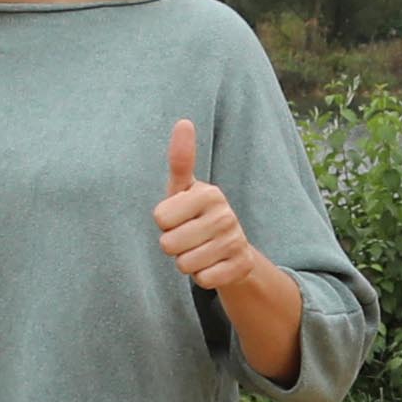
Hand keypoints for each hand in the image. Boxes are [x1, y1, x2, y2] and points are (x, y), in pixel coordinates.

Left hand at [153, 121, 257, 295]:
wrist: (232, 250)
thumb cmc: (195, 215)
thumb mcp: (184, 189)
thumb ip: (180, 159)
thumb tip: (183, 121)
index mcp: (208, 192)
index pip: (160, 217)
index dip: (163, 222)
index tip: (177, 217)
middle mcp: (225, 214)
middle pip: (169, 244)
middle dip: (172, 246)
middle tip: (188, 237)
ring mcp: (235, 240)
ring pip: (185, 264)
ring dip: (187, 262)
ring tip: (199, 250)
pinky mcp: (241, 266)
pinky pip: (203, 280)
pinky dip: (202, 277)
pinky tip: (212, 265)